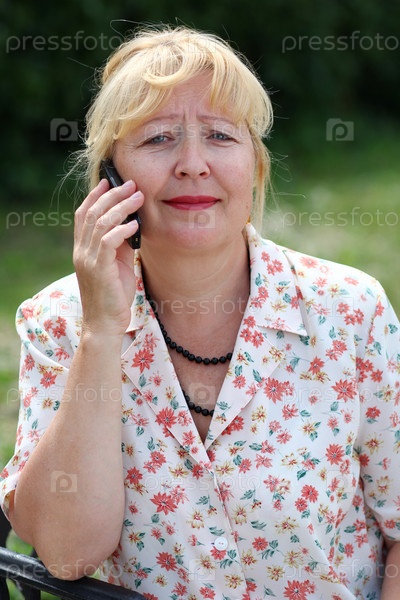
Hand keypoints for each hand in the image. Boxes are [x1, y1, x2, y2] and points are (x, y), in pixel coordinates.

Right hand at [73, 178, 143, 337]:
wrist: (105, 324)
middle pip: (92, 213)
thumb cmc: (114, 295)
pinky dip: (122, 229)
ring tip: (138, 197)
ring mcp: (88, 260)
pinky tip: (135, 225)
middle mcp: (81, 251)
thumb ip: (119, 244)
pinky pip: (109, 241)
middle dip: (112, 195)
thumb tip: (132, 224)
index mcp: (83, 249)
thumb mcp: (117, 264)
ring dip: (121, 207)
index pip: (83, 214)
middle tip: (131, 184)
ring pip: (100, 223)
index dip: (94, 196)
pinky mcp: (99, 270)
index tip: (109, 181)